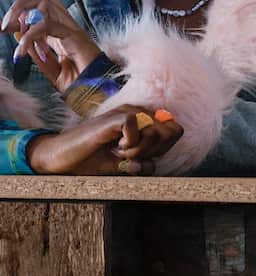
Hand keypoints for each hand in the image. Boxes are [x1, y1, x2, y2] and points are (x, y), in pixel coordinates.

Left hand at [5, 0, 103, 92]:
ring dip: (21, 12)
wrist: (96, 95)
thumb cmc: (80, 83)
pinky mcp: (75, 37)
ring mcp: (72, 29)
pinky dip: (29, 35)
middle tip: (5, 25)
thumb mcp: (49, 68)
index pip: (41, 6)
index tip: (4, 29)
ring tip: (8, 30)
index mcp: (61, 32)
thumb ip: (36, 51)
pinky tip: (21, 51)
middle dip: (20, 4)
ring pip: (46, 1)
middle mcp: (67, 26)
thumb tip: (18, 34)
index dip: (19, 13)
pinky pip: (47, 24)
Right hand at [26, 106, 183, 174]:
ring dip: (140, 151)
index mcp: (143, 120)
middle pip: (171, 132)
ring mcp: (127, 111)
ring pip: (157, 131)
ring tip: (119, 153)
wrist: (60, 159)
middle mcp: (138, 112)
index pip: (175, 131)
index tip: (142, 158)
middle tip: (129, 156)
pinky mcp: (116, 117)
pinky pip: (138, 129)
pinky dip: (130, 146)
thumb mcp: (124, 164)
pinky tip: (114, 148)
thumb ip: (143, 161)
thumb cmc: (90, 160)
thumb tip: (156, 162)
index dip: (164, 148)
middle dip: (154, 151)